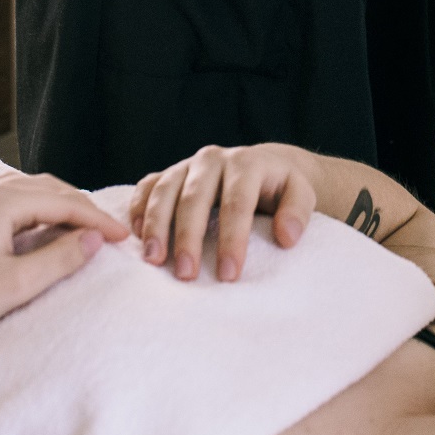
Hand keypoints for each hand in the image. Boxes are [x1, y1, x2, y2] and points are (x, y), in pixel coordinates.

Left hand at [0, 175, 128, 357]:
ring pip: (28, 190)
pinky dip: (34, 208)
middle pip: (48, 188)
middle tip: (108, 232)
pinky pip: (8, 197)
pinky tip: (42, 226)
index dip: (97, 220)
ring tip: (82, 228)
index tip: (123, 237)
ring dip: (58, 205)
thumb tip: (94, 239)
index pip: (64, 202)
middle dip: (82, 208)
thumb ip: (60, 258)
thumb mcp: (15, 286)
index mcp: (1, 200)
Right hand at [130, 144, 318, 282]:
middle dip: (189, 237)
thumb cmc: (280, 188)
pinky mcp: (168, 173)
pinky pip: (146, 187)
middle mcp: (212, 159)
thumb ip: (298, 212)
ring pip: (164, 190)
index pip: (237, 203)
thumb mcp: (300, 193)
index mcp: (246, 163)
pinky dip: (137, 209)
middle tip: (187, 275)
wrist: (262, 165)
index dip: (232, 239)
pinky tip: (135, 237)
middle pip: (195, 197)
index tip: (228, 274)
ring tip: (154, 260)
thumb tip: (287, 237)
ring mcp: (186, 165)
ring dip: (156, 226)